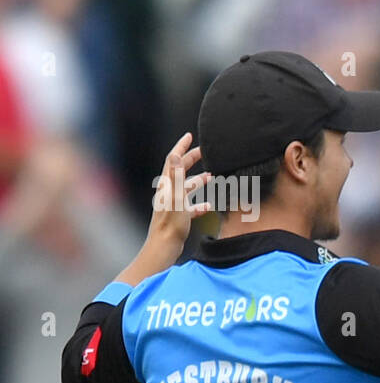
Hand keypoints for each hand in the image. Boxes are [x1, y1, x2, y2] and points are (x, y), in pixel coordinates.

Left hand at [150, 132, 211, 247]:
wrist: (164, 246)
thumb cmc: (171, 224)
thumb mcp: (176, 197)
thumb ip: (177, 176)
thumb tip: (177, 154)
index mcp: (167, 185)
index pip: (174, 160)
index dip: (182, 146)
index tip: (189, 136)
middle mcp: (168, 192)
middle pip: (180, 171)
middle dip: (192, 159)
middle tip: (204, 151)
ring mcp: (173, 204)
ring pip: (187, 188)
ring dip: (198, 180)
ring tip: (211, 175)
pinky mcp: (178, 216)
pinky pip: (191, 206)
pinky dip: (200, 203)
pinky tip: (209, 206)